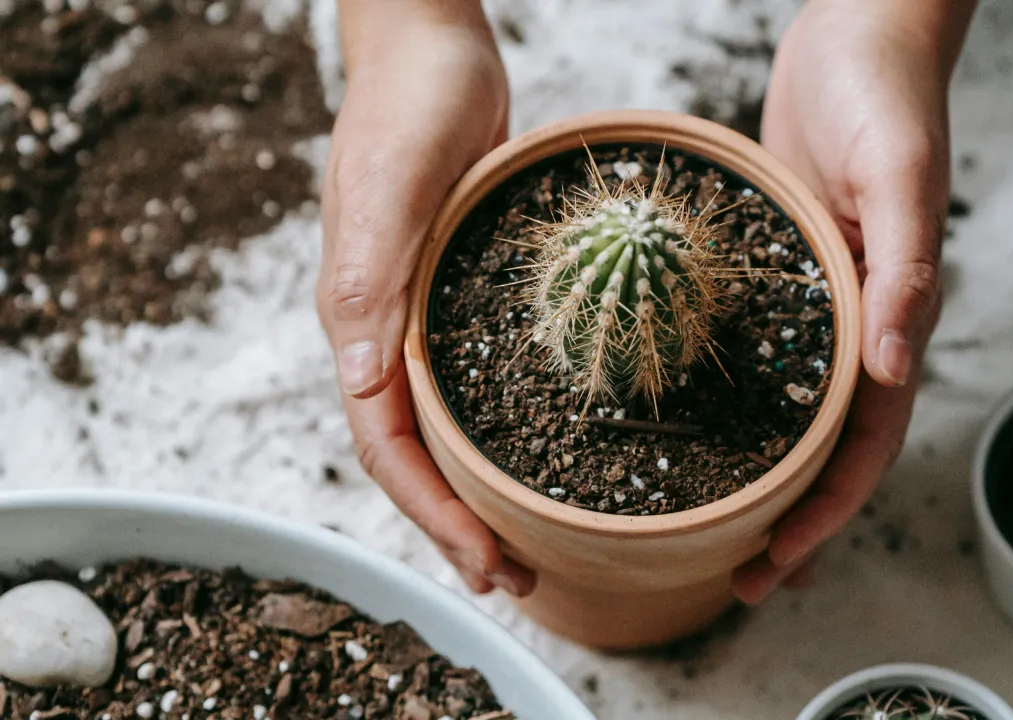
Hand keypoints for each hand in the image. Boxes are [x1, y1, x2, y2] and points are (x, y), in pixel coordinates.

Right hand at [316, 2, 534, 596]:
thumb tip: (362, 381)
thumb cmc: (408, 105)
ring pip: (444, 426)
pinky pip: (473, 381)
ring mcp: (423, 315)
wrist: (433, 50)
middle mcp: (386, 331)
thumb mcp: (389, 184)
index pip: (386, 446)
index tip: (485, 562)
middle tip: (516, 577)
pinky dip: (501, 430)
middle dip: (457, 524)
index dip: (432, 514)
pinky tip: (540, 449)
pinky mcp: (460, 295)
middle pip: (415, 454)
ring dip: (480, 490)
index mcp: (360, 321)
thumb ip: (367, 276)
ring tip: (529, 540)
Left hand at [732, 0, 975, 602]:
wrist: (858, 33)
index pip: (865, 441)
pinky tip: (684, 423)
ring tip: (710, 527)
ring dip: (758, 473)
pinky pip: (754, 351)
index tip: (778, 563)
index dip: (826, 511)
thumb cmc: (885, 94)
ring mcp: (813, 301)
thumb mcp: (897, 175)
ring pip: (788, 411)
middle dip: (789, 518)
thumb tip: (893, 366)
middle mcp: (853, 321)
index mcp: (890, 314)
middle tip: (739, 579)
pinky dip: (729, 400)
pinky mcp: (778, 270)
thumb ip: (904, 270)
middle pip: (825, 445)